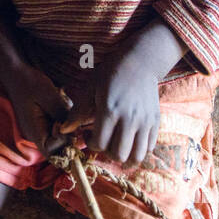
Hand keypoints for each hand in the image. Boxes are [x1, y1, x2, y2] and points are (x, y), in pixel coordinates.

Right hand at [1, 61, 72, 154]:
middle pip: (59, 146)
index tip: (62, 123)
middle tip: (64, 110)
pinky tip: (59, 100)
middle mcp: (37, 133)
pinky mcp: (44, 120)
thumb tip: (75, 129)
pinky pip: (59, 125)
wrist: (16, 72)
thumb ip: (61, 113)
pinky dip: (63, 116)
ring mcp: (40, 128)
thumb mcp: (48, 96)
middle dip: (68, 131)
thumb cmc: (29, 83)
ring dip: (66, 121)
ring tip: (60, 101)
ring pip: (61, 135)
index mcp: (34, 131)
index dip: (62, 142)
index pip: (52, 151)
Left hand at [82, 50, 161, 165]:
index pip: (100, 144)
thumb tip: (63, 130)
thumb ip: (77, 112)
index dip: (90, 145)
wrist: (140, 62)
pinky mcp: (155, 122)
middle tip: (103, 141)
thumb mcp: (90, 88)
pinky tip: (129, 139)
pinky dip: (138, 150)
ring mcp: (145, 122)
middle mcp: (129, 119)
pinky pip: (149, 148)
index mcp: (110, 111)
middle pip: (119, 155)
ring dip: (125, 157)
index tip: (88, 135)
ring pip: (137, 156)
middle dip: (107, 153)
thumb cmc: (111, 73)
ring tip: (117, 146)